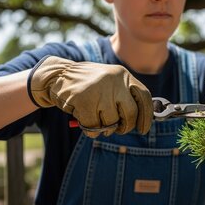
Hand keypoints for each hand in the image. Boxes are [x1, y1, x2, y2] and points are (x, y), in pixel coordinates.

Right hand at [28, 56, 152, 137]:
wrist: (58, 75)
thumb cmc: (88, 85)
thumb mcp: (109, 83)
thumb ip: (124, 96)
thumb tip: (141, 119)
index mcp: (123, 75)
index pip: (144, 96)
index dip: (147, 115)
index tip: (144, 129)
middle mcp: (113, 80)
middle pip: (130, 113)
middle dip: (126, 126)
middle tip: (119, 129)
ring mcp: (98, 90)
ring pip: (111, 122)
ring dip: (104, 127)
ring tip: (95, 118)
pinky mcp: (84, 101)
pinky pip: (94, 127)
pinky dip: (90, 130)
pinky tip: (84, 120)